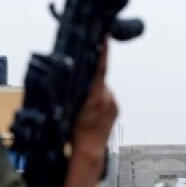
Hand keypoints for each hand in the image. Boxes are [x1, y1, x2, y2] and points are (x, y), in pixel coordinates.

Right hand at [71, 40, 117, 161]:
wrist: (90, 152)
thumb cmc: (75, 135)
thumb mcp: (68, 109)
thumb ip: (73, 91)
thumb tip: (72, 77)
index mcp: (95, 96)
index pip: (99, 66)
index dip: (102, 49)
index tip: (104, 34)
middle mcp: (107, 98)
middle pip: (97, 79)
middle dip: (88, 81)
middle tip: (78, 93)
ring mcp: (113, 103)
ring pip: (100, 89)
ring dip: (92, 93)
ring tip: (84, 109)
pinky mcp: (116, 109)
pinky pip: (106, 98)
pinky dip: (98, 101)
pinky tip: (91, 113)